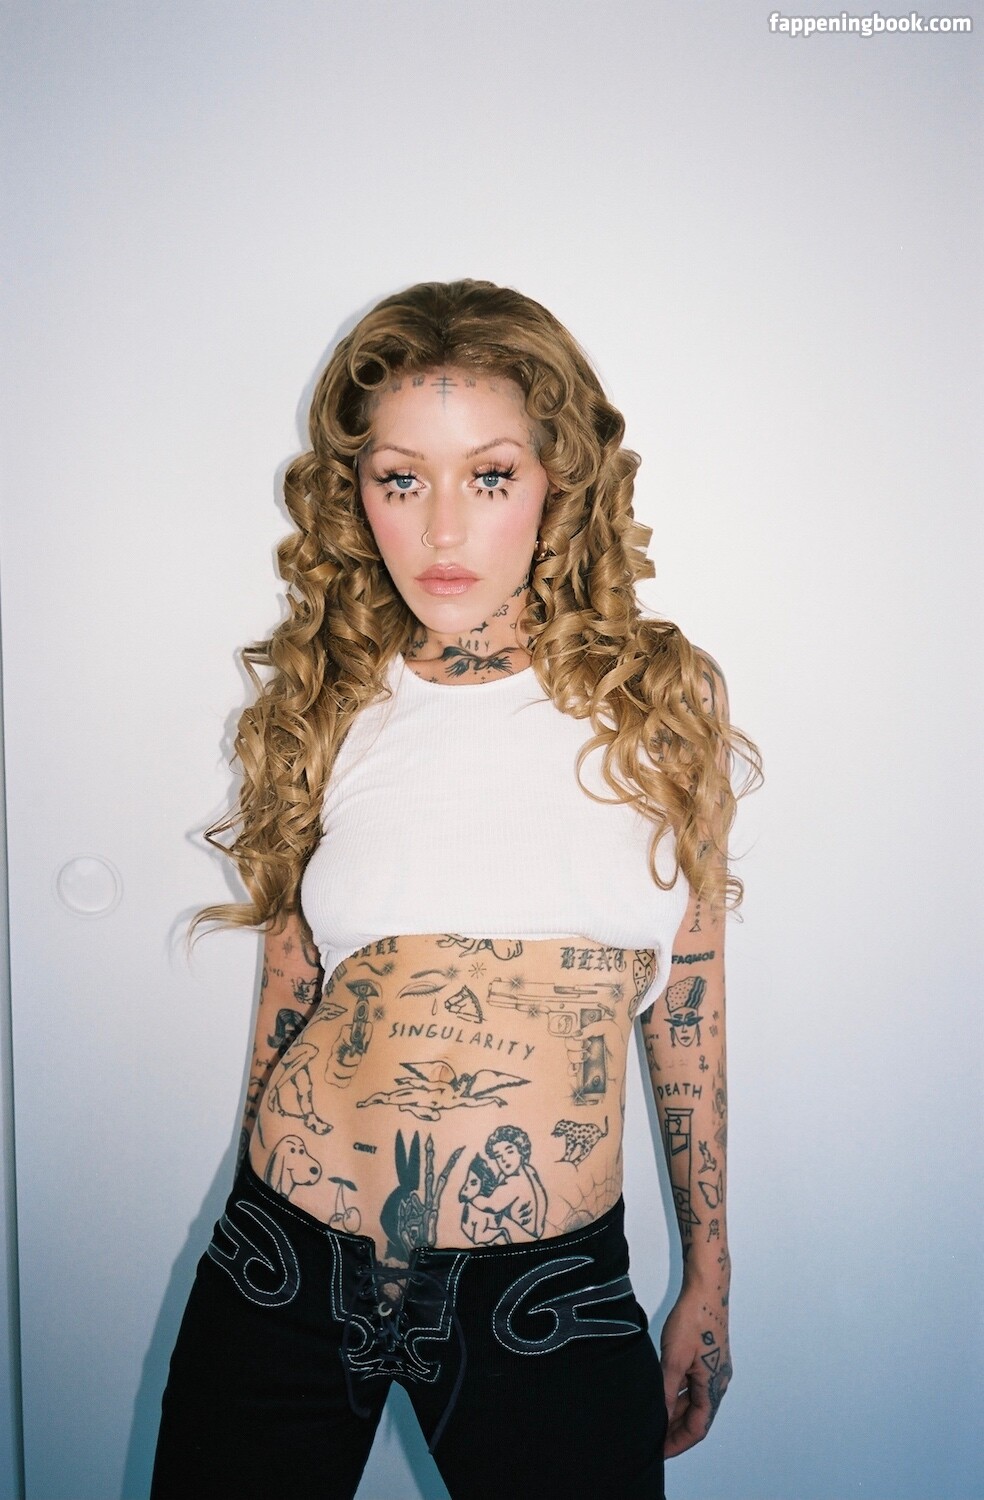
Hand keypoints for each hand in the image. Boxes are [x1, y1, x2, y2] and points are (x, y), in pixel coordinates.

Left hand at [659, 1286, 731, 1457]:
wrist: (707, 1289)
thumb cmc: (693, 1320)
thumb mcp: (674, 1358)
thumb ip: (667, 1391)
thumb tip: (660, 1418)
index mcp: (713, 1386)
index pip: (698, 1427)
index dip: (678, 1442)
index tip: (659, 1450)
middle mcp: (718, 1382)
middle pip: (698, 1417)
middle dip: (676, 1430)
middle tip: (653, 1439)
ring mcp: (715, 1369)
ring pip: (695, 1401)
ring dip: (677, 1413)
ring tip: (655, 1421)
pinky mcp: (708, 1358)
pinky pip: (694, 1386)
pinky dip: (679, 1395)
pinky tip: (663, 1394)